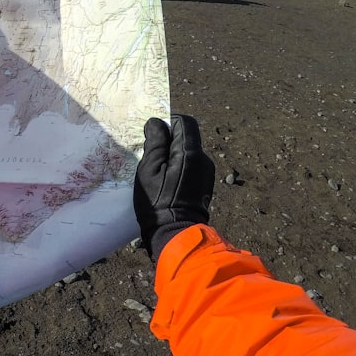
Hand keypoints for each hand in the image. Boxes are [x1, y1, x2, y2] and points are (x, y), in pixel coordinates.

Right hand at [133, 115, 214, 259]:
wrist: (175, 233)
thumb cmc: (157, 202)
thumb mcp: (148, 170)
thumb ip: (155, 142)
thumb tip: (156, 122)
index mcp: (190, 153)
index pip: (184, 122)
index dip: (167, 123)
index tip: (153, 135)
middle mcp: (204, 159)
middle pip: (186, 137)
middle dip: (168, 141)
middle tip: (151, 155)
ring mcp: (207, 172)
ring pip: (188, 151)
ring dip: (173, 155)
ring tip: (157, 172)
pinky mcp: (205, 183)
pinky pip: (191, 165)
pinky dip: (179, 166)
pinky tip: (167, 182)